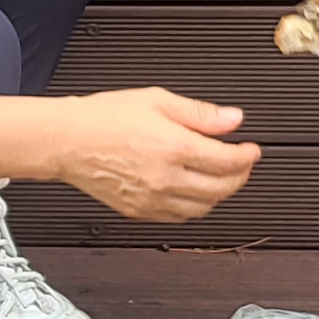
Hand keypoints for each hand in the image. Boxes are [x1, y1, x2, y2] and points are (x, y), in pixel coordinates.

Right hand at [49, 88, 261, 220]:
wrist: (67, 140)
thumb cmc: (104, 118)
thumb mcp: (157, 100)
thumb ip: (200, 113)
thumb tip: (232, 119)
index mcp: (174, 148)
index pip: (228, 161)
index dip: (247, 156)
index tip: (252, 150)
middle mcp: (166, 178)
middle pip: (221, 189)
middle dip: (240, 176)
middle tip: (243, 164)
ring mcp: (153, 200)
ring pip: (203, 208)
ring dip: (219, 194)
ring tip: (221, 178)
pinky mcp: (139, 212)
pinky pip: (179, 218)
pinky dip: (195, 208)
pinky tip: (194, 192)